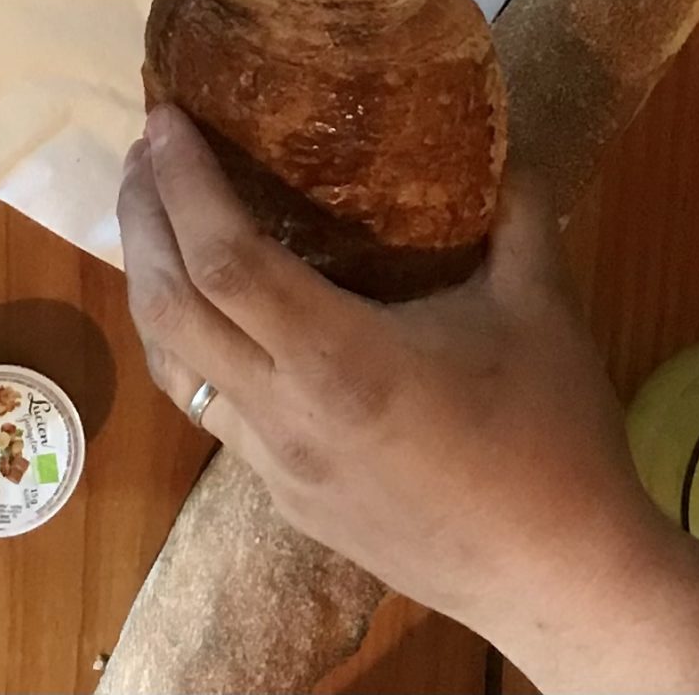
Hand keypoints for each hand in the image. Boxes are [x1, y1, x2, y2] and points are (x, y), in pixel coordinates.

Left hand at [116, 106, 654, 667]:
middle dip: (140, 219)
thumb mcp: (544, 302)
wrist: (558, 579)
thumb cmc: (553, 435)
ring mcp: (275, 466)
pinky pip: (211, 410)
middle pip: (165, 308)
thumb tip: (497, 126)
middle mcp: (285, 415)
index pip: (223, 260)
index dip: (180, 183)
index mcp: (339, 361)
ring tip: (161, 219)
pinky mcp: (285, 498)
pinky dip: (192, 343)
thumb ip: (516, 204)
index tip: (164, 119)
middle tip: (146, 150)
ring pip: (172, 367)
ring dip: (150, 284)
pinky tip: (222, 313)